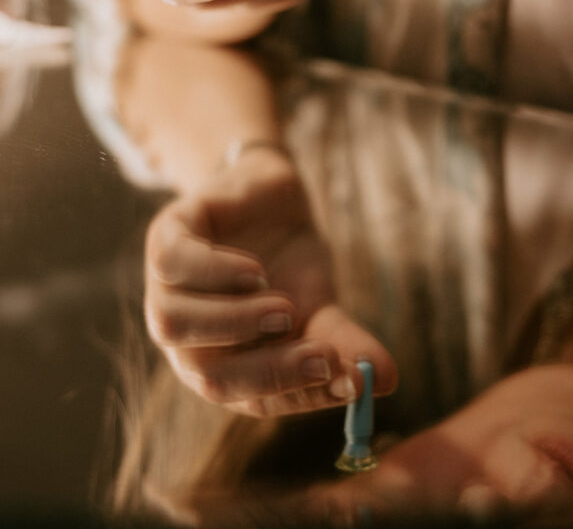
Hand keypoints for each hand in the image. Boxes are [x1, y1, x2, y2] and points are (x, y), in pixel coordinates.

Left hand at [144, 165, 397, 416]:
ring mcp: (165, 289)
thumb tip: (387, 379)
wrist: (270, 195)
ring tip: (284, 310)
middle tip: (323, 356)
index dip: (298, 393)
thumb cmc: (290, 262)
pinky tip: (255, 271)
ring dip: (231, 325)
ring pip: (172, 325)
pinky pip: (172, 265)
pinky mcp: (166, 238)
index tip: (348, 380)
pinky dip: (213, 273)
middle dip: (269, 372)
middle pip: (207, 376)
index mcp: (222, 367)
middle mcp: (185, 340)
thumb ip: (344, 344)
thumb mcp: (322, 306)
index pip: (250, 397)